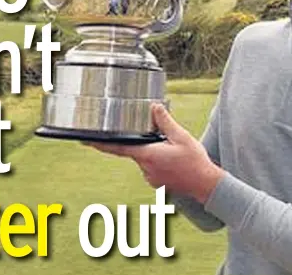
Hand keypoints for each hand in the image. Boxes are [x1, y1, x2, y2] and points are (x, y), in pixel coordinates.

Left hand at [86, 104, 224, 203]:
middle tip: (164, 141)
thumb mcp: (181, 136)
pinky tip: (174, 160)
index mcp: (148, 155)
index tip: (84, 140)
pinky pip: (152, 167)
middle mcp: (145, 168)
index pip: (117, 148)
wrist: (206, 186)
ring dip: (154, 152)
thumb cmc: (195, 162)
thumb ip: (165, 121)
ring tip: (174, 152)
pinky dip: (159, 160)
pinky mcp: (157, 182)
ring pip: (145, 158)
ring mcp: (150, 178)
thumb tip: (153, 106)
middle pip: (135, 150)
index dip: (100, 144)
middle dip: (145, 142)